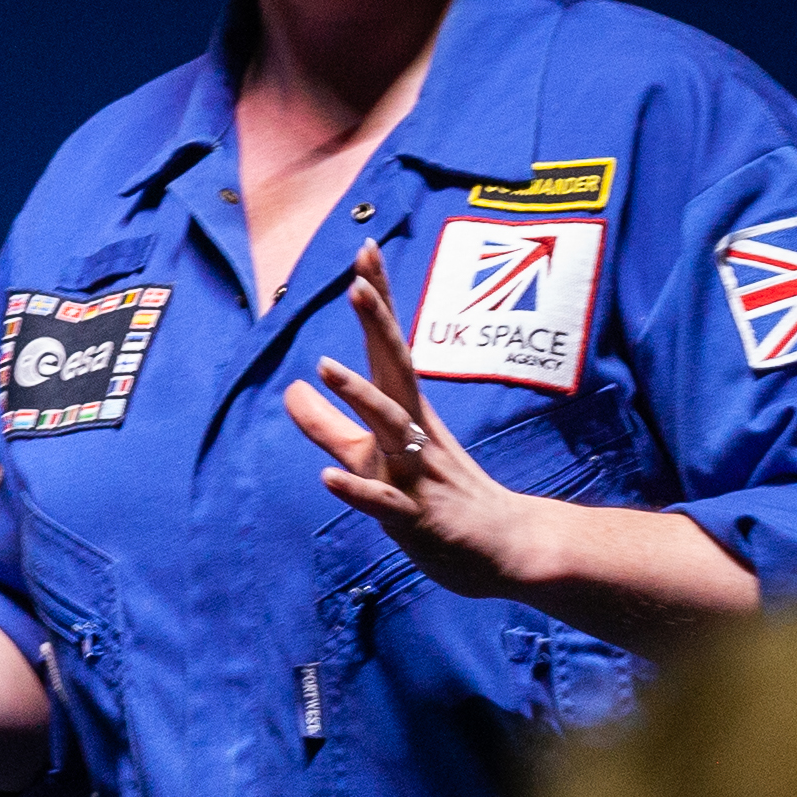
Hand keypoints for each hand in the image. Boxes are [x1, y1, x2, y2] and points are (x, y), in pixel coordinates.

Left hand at [282, 239, 564, 599]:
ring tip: (322, 365)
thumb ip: (329, 426)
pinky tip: (327, 478)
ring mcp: (419, 473)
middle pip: (396, 369)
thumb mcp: (374, 457)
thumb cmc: (440, 496)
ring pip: (389, 428)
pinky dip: (358, 490)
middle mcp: (415, 433)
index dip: (377, 301)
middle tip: (356, 281)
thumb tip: (290, 389)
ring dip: (359, 395)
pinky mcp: (420, 518)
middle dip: (377, 326)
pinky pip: (385, 503)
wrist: (506, 548)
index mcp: (407, 413)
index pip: (389, 347)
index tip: (365, 249)